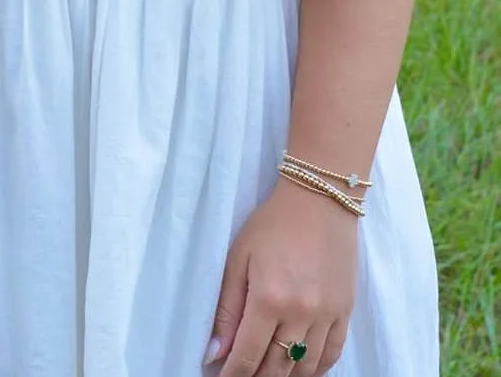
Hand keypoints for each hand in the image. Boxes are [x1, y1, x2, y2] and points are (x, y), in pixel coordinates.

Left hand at [205, 181, 356, 375]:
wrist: (319, 200)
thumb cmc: (272, 224)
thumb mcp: (238, 258)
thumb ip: (226, 308)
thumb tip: (214, 352)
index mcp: (269, 299)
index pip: (248, 355)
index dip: (233, 374)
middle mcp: (301, 314)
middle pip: (277, 368)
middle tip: (242, 375)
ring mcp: (327, 316)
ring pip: (305, 369)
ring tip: (267, 373)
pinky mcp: (345, 313)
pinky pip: (332, 356)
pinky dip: (315, 370)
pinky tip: (299, 370)